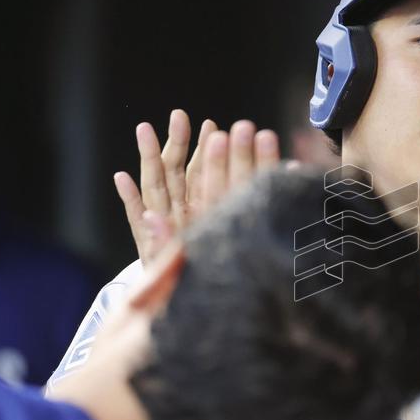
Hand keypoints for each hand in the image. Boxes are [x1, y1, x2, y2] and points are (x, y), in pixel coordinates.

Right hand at [113, 110, 283, 264]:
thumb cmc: (224, 263)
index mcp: (208, 209)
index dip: (212, 153)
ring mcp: (167, 224)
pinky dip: (129, 199)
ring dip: (150, 157)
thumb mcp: (250, 234)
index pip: (210, 175)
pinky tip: (120, 178)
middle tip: (179, 115)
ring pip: (157, 185)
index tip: (215, 128)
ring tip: (145, 129)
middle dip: (180, 143)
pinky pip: (136, 219)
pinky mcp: (149, 244)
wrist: (198, 303)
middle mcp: (186, 212)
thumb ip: (267, 193)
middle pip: (181, 171)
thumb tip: (298, 167)